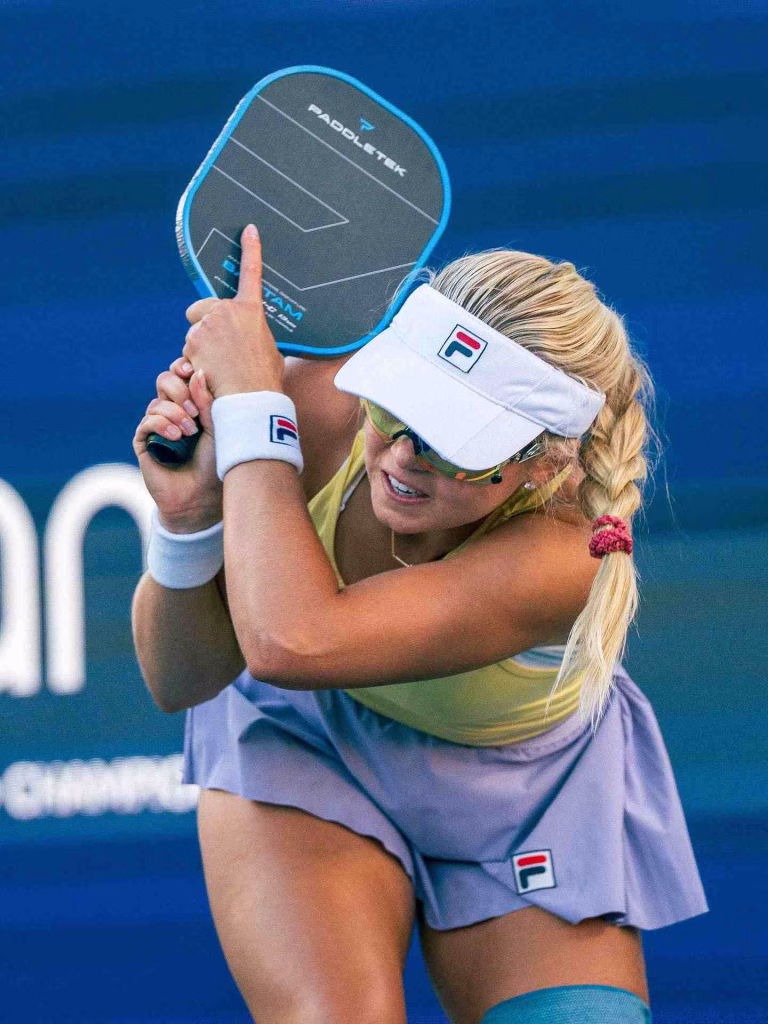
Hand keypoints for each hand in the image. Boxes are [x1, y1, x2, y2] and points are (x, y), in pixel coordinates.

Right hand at [133, 357, 222, 531]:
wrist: (202, 495)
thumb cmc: (217, 461)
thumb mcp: (218, 427)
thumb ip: (207, 400)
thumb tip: (197, 370)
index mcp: (192, 402)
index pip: (182, 374)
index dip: (183, 367)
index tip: (192, 368)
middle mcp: (173, 409)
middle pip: (165, 380)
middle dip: (180, 390)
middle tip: (194, 411)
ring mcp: (157, 424)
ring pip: (157, 401)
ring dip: (174, 413)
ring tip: (189, 432)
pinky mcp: (144, 441)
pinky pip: (147, 421)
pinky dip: (161, 424)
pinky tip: (175, 437)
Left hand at [182, 224, 284, 398]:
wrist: (250, 397)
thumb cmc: (264, 380)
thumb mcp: (268, 350)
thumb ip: (254, 335)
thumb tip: (250, 340)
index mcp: (251, 311)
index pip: (251, 273)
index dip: (250, 250)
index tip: (248, 230)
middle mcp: (227, 311)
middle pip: (203, 309)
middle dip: (205, 325)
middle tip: (219, 350)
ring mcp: (208, 324)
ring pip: (195, 333)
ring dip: (201, 348)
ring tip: (220, 368)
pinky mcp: (193, 340)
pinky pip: (188, 349)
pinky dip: (195, 361)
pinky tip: (209, 373)